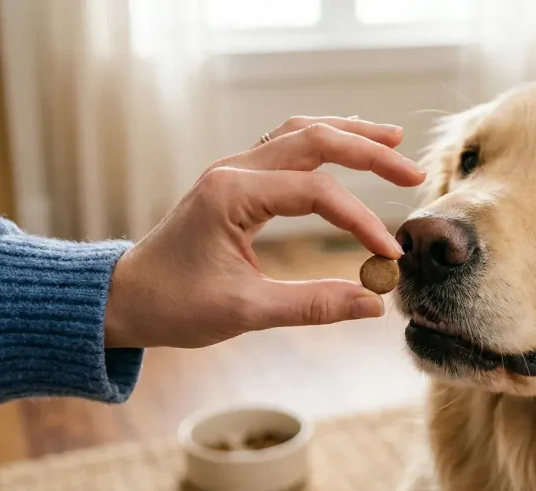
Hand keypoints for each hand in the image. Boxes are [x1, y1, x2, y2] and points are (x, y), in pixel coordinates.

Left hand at [103, 116, 425, 347]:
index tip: (389, 254)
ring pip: (300, 133)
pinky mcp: (235, 181)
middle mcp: (233, 171)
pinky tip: (345, 146)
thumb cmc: (174, 305)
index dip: (361, 220)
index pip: (316, 192)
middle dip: (369, 152)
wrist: (123, 297)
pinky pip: (285, 145)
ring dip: (348, 134)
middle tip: (413, 173)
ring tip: (392, 138)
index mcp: (232, 196)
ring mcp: (232, 171)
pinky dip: (322, 142)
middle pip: (314, 140)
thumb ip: (313, 305)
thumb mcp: (245, 312)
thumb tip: (373, 304)